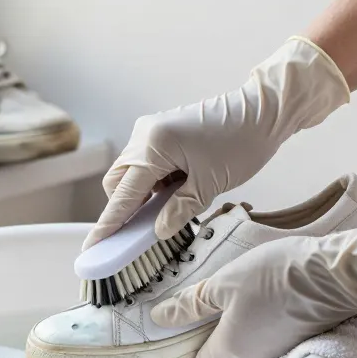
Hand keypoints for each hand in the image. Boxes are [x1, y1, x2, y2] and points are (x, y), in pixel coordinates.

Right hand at [84, 37, 349, 249]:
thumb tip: (158, 230)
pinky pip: (145, 162)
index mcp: (153, 147)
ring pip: (131, 172)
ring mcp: (150, 130)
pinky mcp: (160, 130)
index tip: (93, 247)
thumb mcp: (210, 185)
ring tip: (176, 201)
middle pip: (118, 182)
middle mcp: (143, 135)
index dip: (109, 224)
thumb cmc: (242, 142)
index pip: (123, 195)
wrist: (263, 111)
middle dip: (127, 207)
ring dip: (143, 194)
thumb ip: (179, 210)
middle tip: (145, 228)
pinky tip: (178, 186)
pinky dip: (154, 180)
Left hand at [149, 212, 356, 357]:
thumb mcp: (225, 283)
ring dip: (215, 329)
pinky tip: (234, 297)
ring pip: (236, 345)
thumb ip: (191, 303)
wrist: (339, 274)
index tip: (154, 352)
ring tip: (199, 301)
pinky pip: (257, 335)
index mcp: (231, 351)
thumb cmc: (279, 277)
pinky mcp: (294, 334)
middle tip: (172, 319)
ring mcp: (276, 348)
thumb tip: (160, 318)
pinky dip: (239, 322)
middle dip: (190, 343)